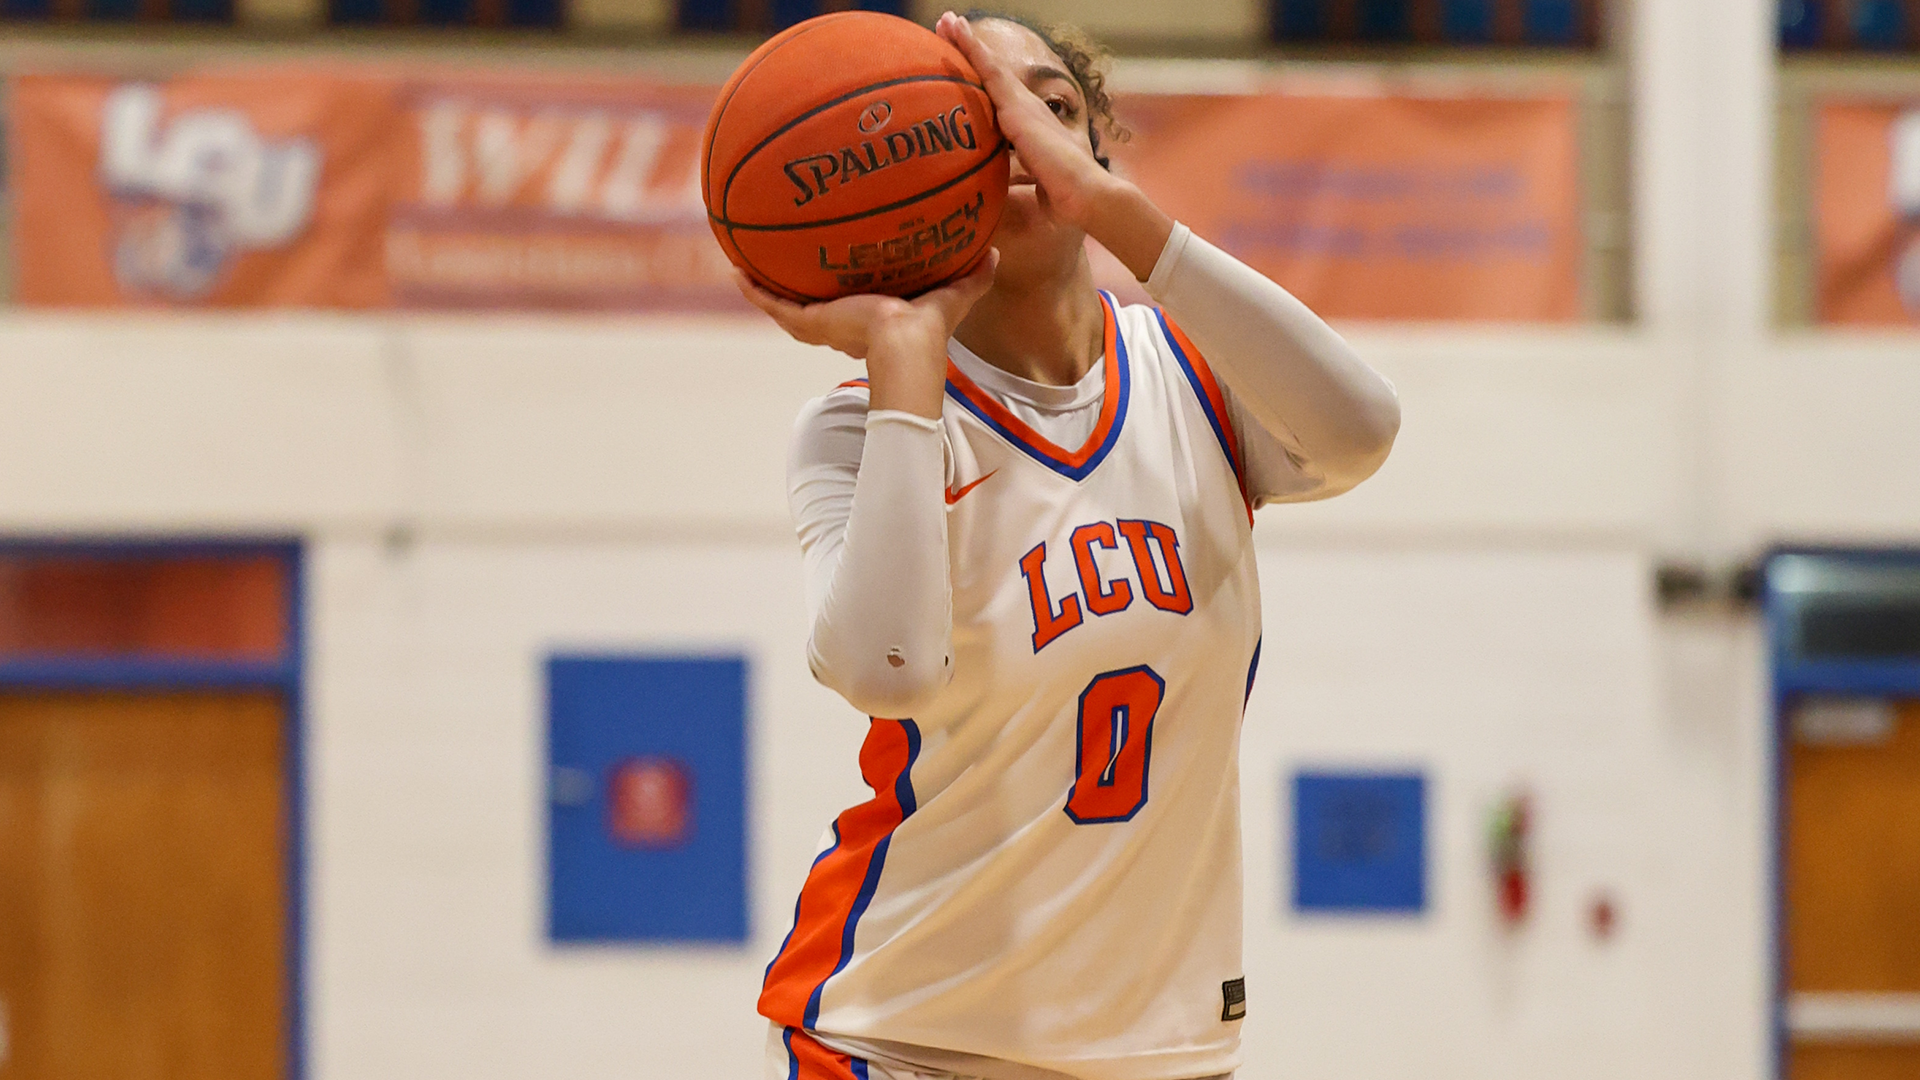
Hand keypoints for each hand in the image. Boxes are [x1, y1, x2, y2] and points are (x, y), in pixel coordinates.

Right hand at [734, 250, 998, 417]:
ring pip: (784, 307)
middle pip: (811, 308)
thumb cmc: (929, 329)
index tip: (837, 275)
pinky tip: (735, 269)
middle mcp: (840, 325)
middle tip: (785, 265)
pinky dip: (753, 289)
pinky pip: (770, 304)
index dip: (841, 292)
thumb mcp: (952, 295)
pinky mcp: (807, 322)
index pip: (849, 307)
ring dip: (765, 288)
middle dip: (798, 290)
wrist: (905, 347)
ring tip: (746, 264)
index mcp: (870, 321)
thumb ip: (973, 276)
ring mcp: (820, 326)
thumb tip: (994, 251)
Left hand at [935, 12, 1172, 279]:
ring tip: (946, 20)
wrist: (1085, 198)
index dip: (981, 81)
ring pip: (988, 67)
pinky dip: (971, 49)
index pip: (998, 101)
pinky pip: (988, 70)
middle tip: (947, 26)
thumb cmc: (1060, 205)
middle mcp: (1025, 112)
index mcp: (1028, 131)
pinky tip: (955, 31)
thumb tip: (973, 205)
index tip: (965, 68)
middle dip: (970, 51)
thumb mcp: (1023, 196)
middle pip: (991, 76)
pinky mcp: (1016, 110)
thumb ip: (1003, 189)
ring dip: (967, 42)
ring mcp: (1022, 108)